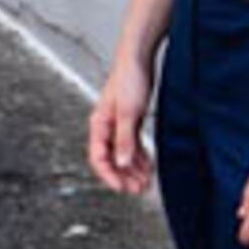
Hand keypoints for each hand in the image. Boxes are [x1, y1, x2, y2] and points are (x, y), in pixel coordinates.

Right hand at [86, 59, 155, 195]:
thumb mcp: (129, 113)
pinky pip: (133, 145)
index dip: (109, 175)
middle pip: (111, 159)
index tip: (122, 188)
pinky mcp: (131, 120)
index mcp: (99, 125)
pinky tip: (149, 166)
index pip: (99, 158)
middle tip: (137, 190)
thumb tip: (122, 162)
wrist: (138, 58)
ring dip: (133, 169)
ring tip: (145, 182)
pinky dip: (140, 157)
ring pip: (123, 153)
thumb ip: (125, 140)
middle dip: (124, 176)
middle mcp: (106, 127)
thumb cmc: (129, 78)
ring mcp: (119, 124)